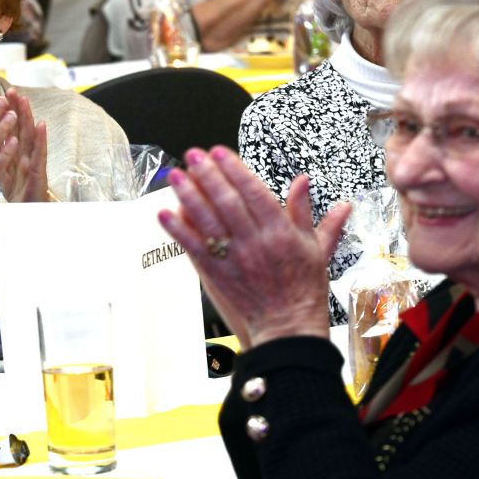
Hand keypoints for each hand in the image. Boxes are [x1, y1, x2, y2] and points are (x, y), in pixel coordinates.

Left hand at [0, 88, 48, 202]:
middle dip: (17, 109)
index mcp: (16, 154)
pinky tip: (41, 125)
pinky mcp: (39, 173)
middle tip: (12, 89)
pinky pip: (39, 155)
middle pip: (21, 128)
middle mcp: (26, 155)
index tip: (0, 94)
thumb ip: (1, 154)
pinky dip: (41, 139)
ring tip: (25, 100)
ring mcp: (34, 163)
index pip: (11, 130)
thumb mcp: (6, 172)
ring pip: (31, 137)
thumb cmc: (20, 192)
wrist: (28, 215)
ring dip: (29, 117)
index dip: (7, 113)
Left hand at [158, 147, 350, 348]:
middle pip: (228, 202)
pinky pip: (194, 248)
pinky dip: (178, 230)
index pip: (254, 193)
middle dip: (208, 175)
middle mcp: (256, 242)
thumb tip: (305, 180)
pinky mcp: (217, 275)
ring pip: (208, 221)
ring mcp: (235, 259)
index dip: (235, 170)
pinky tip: (164, 214)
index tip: (219, 152)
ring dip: (189, 196)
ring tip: (175, 175)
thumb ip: (306, 211)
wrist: (289, 327)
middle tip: (192, 155)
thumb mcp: (314, 246)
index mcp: (281, 232)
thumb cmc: (303, 287)